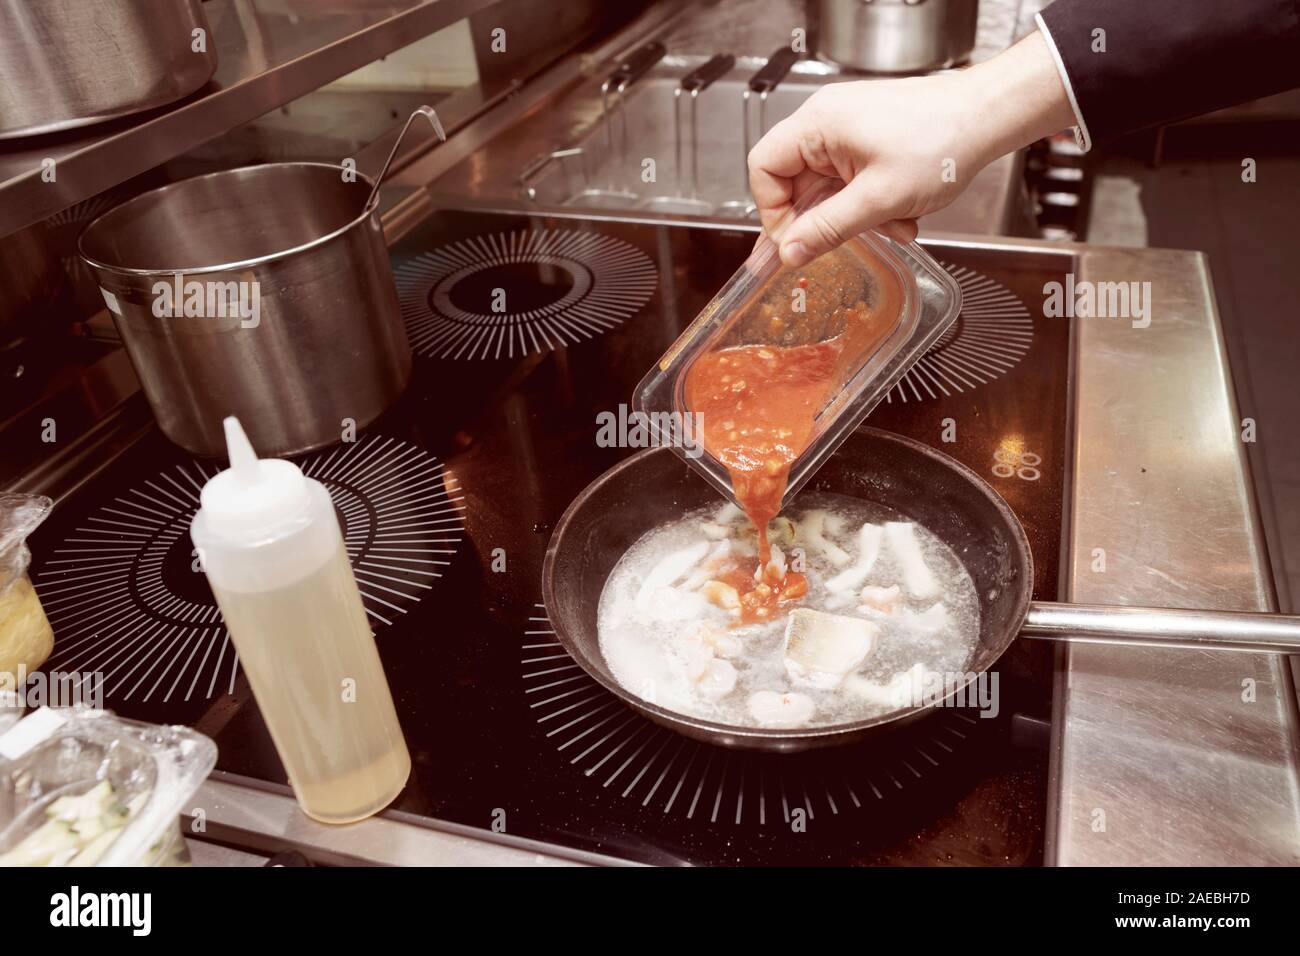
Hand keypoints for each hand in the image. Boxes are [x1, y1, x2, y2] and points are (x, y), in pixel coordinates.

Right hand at [748, 31, 1076, 266]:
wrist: (989, 117)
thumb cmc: (942, 142)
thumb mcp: (878, 199)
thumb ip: (827, 229)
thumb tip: (789, 253)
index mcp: (818, 125)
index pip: (764, 168)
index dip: (773, 210)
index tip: (796, 241)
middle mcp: (827, 122)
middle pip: (796, 182)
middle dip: (825, 219)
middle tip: (842, 242)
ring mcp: (849, 130)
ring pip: (829, 188)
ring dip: (855, 216)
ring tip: (891, 225)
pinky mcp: (869, 139)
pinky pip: (852, 182)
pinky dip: (872, 204)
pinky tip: (901, 215)